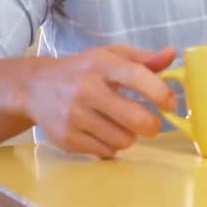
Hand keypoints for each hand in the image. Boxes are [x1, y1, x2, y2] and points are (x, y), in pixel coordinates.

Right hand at [22, 45, 177, 157]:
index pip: (137, 77)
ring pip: (123, 139)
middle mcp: (86, 89)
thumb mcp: (110, 56)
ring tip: (122, 125)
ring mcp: (74, 116)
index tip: (171, 103)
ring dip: (130, 136)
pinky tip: (104, 133)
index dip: (160, 92)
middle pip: (135, 118)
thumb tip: (171, 55)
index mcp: (101, 64)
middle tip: (152, 124)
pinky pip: (105, 152)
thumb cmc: (82, 70)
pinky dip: (111, 146)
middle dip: (152, 125)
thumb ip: (143, 59)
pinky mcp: (66, 138)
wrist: (35, 88)